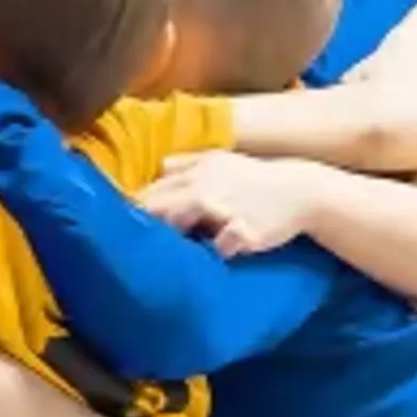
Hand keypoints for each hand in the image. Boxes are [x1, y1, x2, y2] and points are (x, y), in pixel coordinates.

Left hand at [140, 150, 322, 257]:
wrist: (300, 191)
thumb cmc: (254, 180)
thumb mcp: (220, 162)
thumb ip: (186, 164)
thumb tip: (157, 166)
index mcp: (197, 171)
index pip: (153, 190)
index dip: (132, 209)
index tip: (116, 224)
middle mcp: (206, 186)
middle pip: (160, 204)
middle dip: (143, 222)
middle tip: (127, 242)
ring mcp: (225, 208)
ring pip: (182, 216)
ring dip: (170, 232)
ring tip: (163, 248)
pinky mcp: (244, 230)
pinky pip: (221, 243)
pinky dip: (214, 249)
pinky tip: (211, 255)